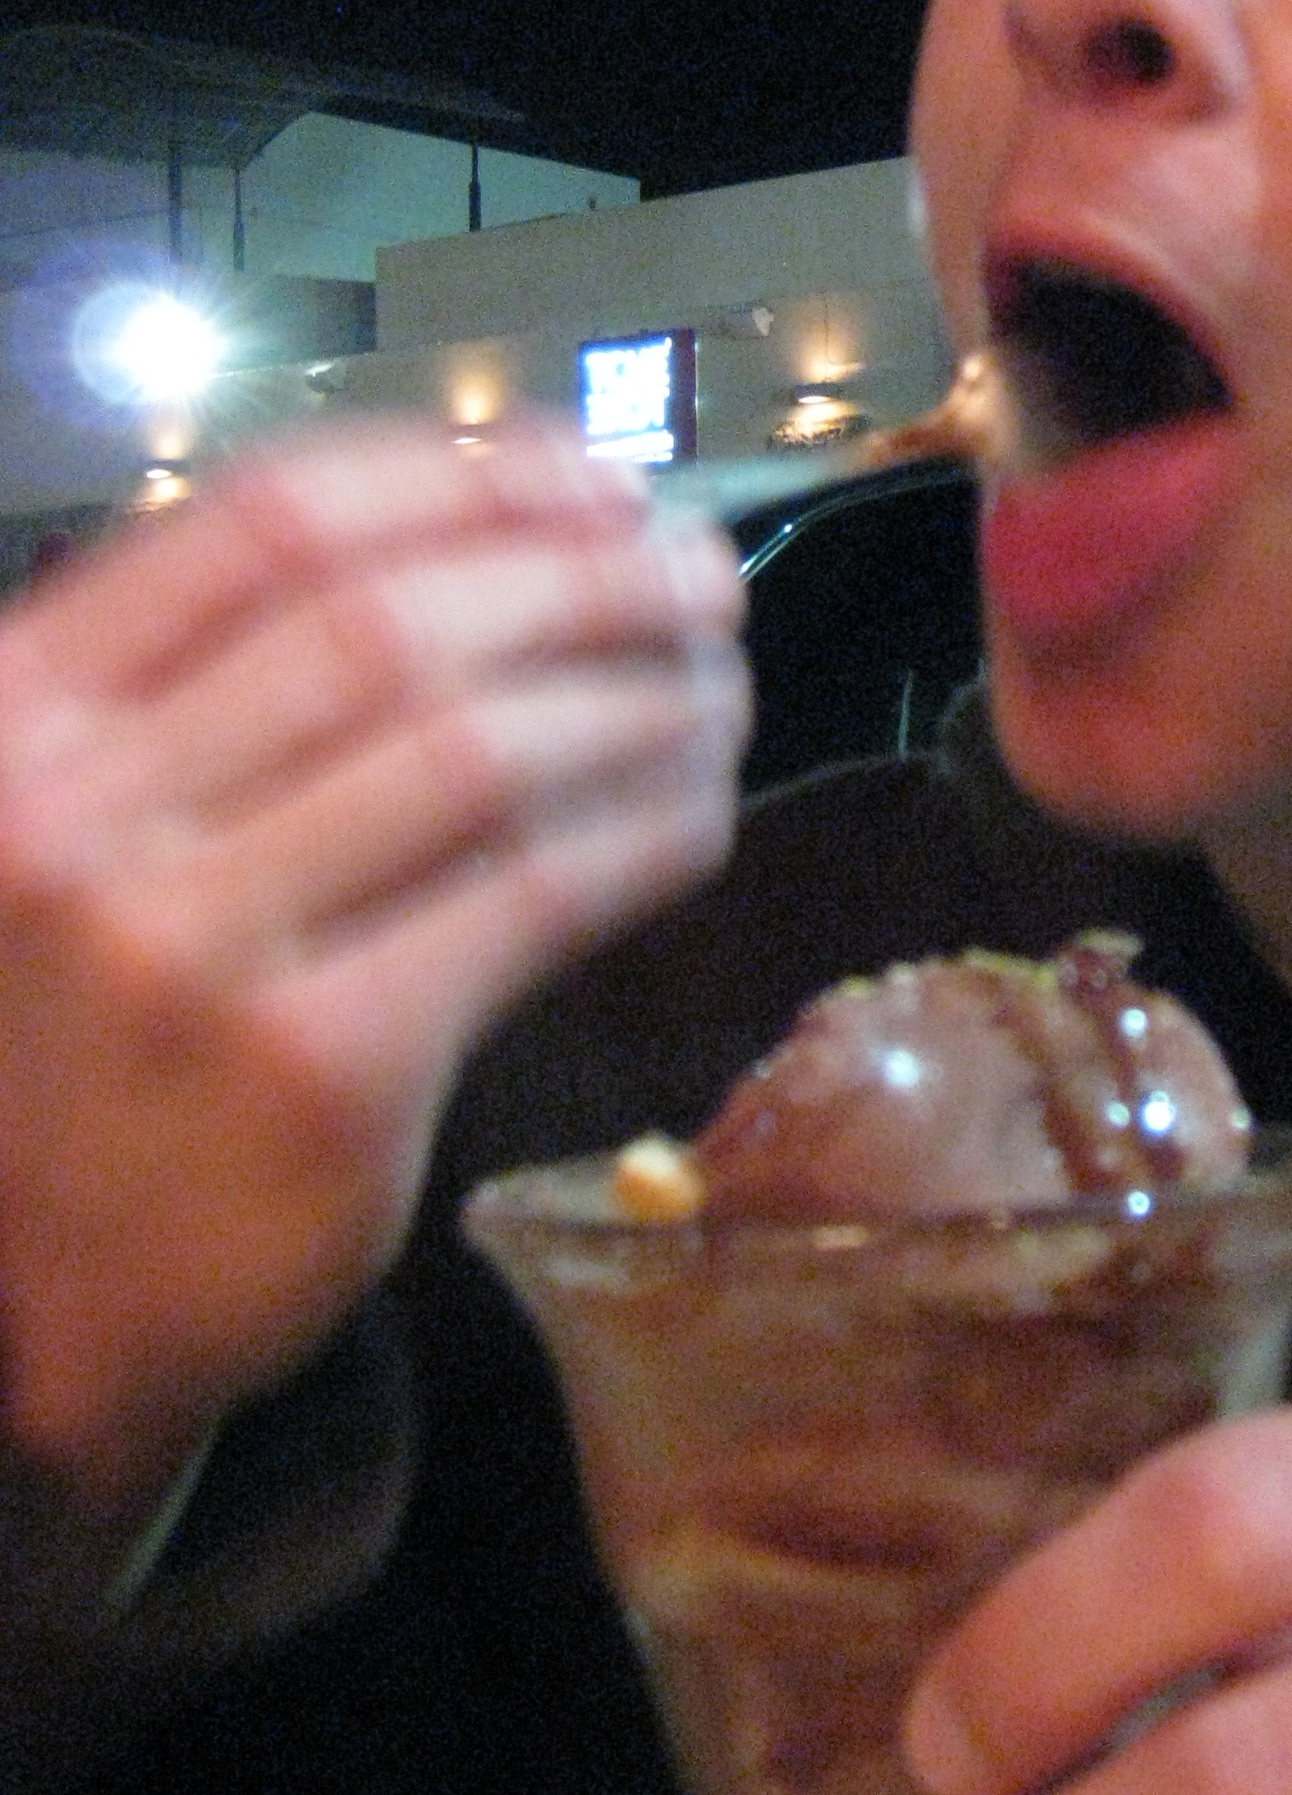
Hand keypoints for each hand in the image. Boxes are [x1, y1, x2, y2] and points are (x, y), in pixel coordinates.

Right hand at [0, 418, 746, 1525]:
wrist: (17, 1319)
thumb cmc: (76, 1037)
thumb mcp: (71, 823)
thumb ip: (216, 686)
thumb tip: (510, 524)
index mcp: (17, 712)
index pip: (273, 518)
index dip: (466, 478)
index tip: (596, 474)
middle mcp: (80, 815)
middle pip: (398, 623)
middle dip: (586, 576)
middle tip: (702, 573)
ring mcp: (192, 951)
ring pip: (482, 752)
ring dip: (639, 698)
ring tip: (719, 684)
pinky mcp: (317, 1076)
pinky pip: (533, 899)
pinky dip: (643, 834)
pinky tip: (699, 813)